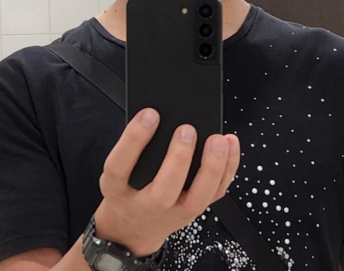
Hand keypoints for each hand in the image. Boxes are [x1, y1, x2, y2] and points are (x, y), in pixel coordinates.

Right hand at [94, 107, 239, 257]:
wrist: (131, 229)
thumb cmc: (125, 190)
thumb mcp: (114, 170)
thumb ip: (130, 145)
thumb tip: (155, 114)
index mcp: (118, 190)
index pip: (120, 167)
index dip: (134, 139)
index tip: (150, 114)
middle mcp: (147, 206)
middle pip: (163, 192)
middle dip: (178, 159)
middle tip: (186, 130)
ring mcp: (174, 212)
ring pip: (197, 199)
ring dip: (211, 168)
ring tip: (217, 140)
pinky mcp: (194, 210)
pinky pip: (216, 193)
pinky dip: (227, 169)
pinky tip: (229, 145)